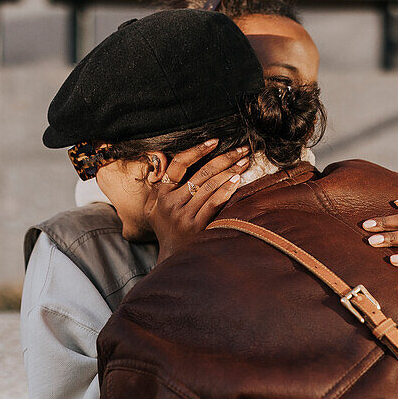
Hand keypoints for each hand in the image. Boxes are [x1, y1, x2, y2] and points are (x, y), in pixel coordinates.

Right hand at [145, 140, 250, 261]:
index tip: (215, 141)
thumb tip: (167, 157)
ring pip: (210, 186)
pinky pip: (214, 203)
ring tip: (244, 162)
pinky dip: (226, 190)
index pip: (178, 164)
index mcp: (161, 194)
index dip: (197, 150)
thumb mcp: (153, 208)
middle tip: (242, 149)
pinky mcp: (196, 226)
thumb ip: (159, 186)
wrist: (172, 258)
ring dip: (230, 172)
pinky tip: (237, 181)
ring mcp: (183, 215)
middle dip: (224, 158)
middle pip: (201, 173)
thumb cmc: (167, 229)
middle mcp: (170, 203)